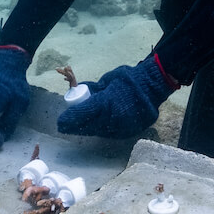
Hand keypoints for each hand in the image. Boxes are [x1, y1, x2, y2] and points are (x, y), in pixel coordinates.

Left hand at [57, 55, 175, 138]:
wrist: (152, 87)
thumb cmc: (128, 80)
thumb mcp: (106, 81)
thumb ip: (92, 90)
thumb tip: (77, 90)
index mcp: (105, 103)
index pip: (82, 115)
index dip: (69, 120)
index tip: (60, 122)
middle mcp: (111, 119)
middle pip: (87, 128)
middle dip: (76, 126)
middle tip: (68, 124)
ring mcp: (121, 128)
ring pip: (98, 132)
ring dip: (89, 128)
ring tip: (84, 123)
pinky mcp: (128, 133)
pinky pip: (110, 134)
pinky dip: (103, 129)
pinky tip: (100, 124)